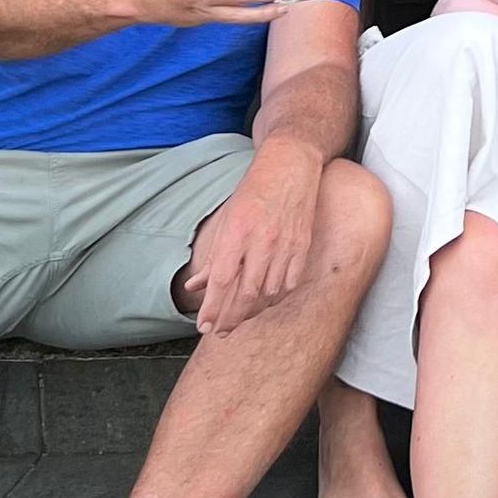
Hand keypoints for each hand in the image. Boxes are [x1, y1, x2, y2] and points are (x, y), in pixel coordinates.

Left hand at [182, 147, 321, 334]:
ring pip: (269, 293)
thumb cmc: (254, 190)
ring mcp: (285, 245)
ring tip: (239, 318)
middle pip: (245, 293)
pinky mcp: (302, 246)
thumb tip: (195, 287)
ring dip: (252, 311)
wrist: (290, 166)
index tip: (204, 325)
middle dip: (230, 318)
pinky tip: (265, 302)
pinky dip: (276, 298)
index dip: (212, 308)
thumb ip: (212, 257)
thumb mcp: (226, 219)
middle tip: (220, 331)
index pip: (222, 280)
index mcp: (238, 232)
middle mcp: (262, 241)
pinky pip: (290, 283)